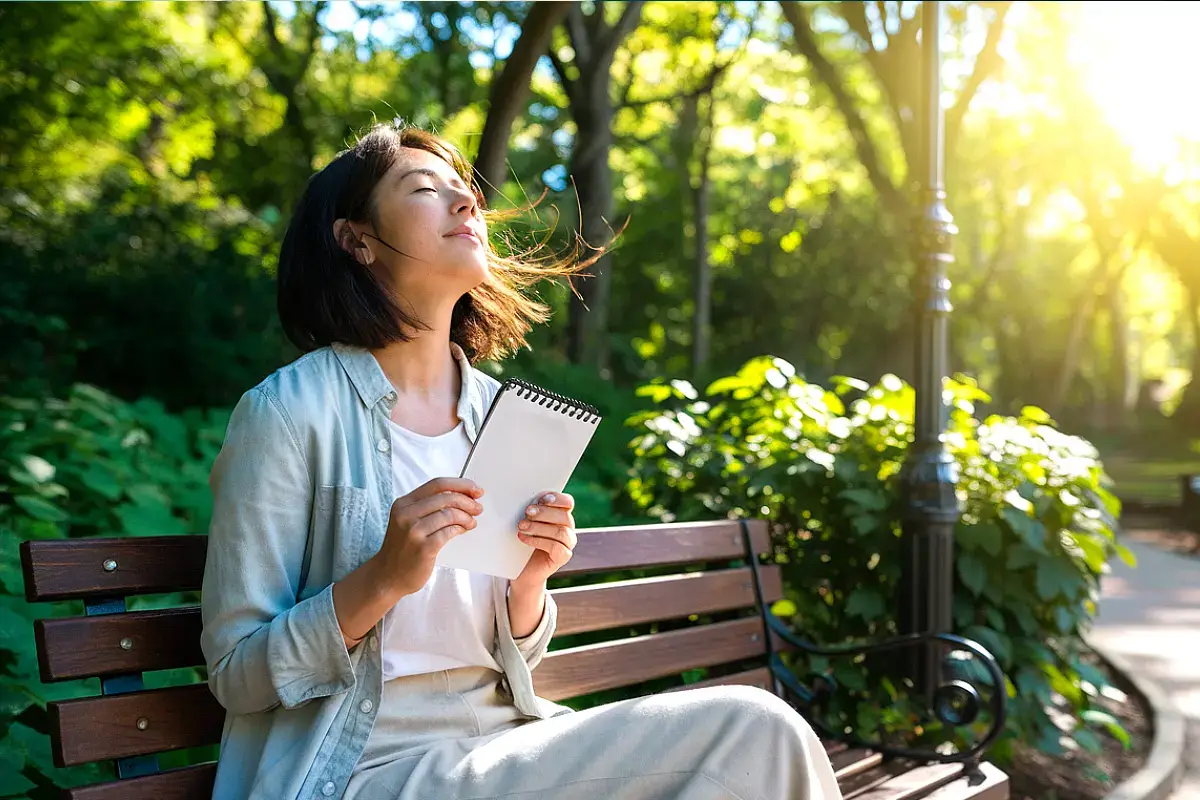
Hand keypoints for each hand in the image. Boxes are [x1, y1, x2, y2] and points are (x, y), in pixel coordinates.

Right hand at [376, 477, 483, 596]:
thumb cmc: (402, 548)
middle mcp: (406, 514)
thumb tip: (462, 497)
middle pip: (446, 497)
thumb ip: (429, 508)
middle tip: (477, 508)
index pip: (437, 484)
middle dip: (467, 501)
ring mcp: (414, 531)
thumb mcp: (408, 520)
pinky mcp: (423, 548)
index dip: (460, 484)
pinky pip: (449, 532)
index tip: (475, 489)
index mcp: (403, 503)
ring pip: (449, 514)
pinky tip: (463, 530)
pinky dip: (460, 529)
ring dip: (466, 516)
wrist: (387, 576)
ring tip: (471, 522)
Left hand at [513, 491, 575, 587]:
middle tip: (527, 511)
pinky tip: (524, 538)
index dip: (557, 498)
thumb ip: (529, 509)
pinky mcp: (563, 557)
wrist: (521, 567)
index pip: (567, 502)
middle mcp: (568, 527)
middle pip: (564, 516)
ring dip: (539, 527)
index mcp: (561, 514)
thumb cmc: (521, 538)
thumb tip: (520, 497)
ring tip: (521, 526)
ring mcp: (567, 543)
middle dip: (544, 512)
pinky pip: (557, 548)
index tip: (541, 498)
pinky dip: (539, 541)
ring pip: (561, 531)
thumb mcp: (525, 520)